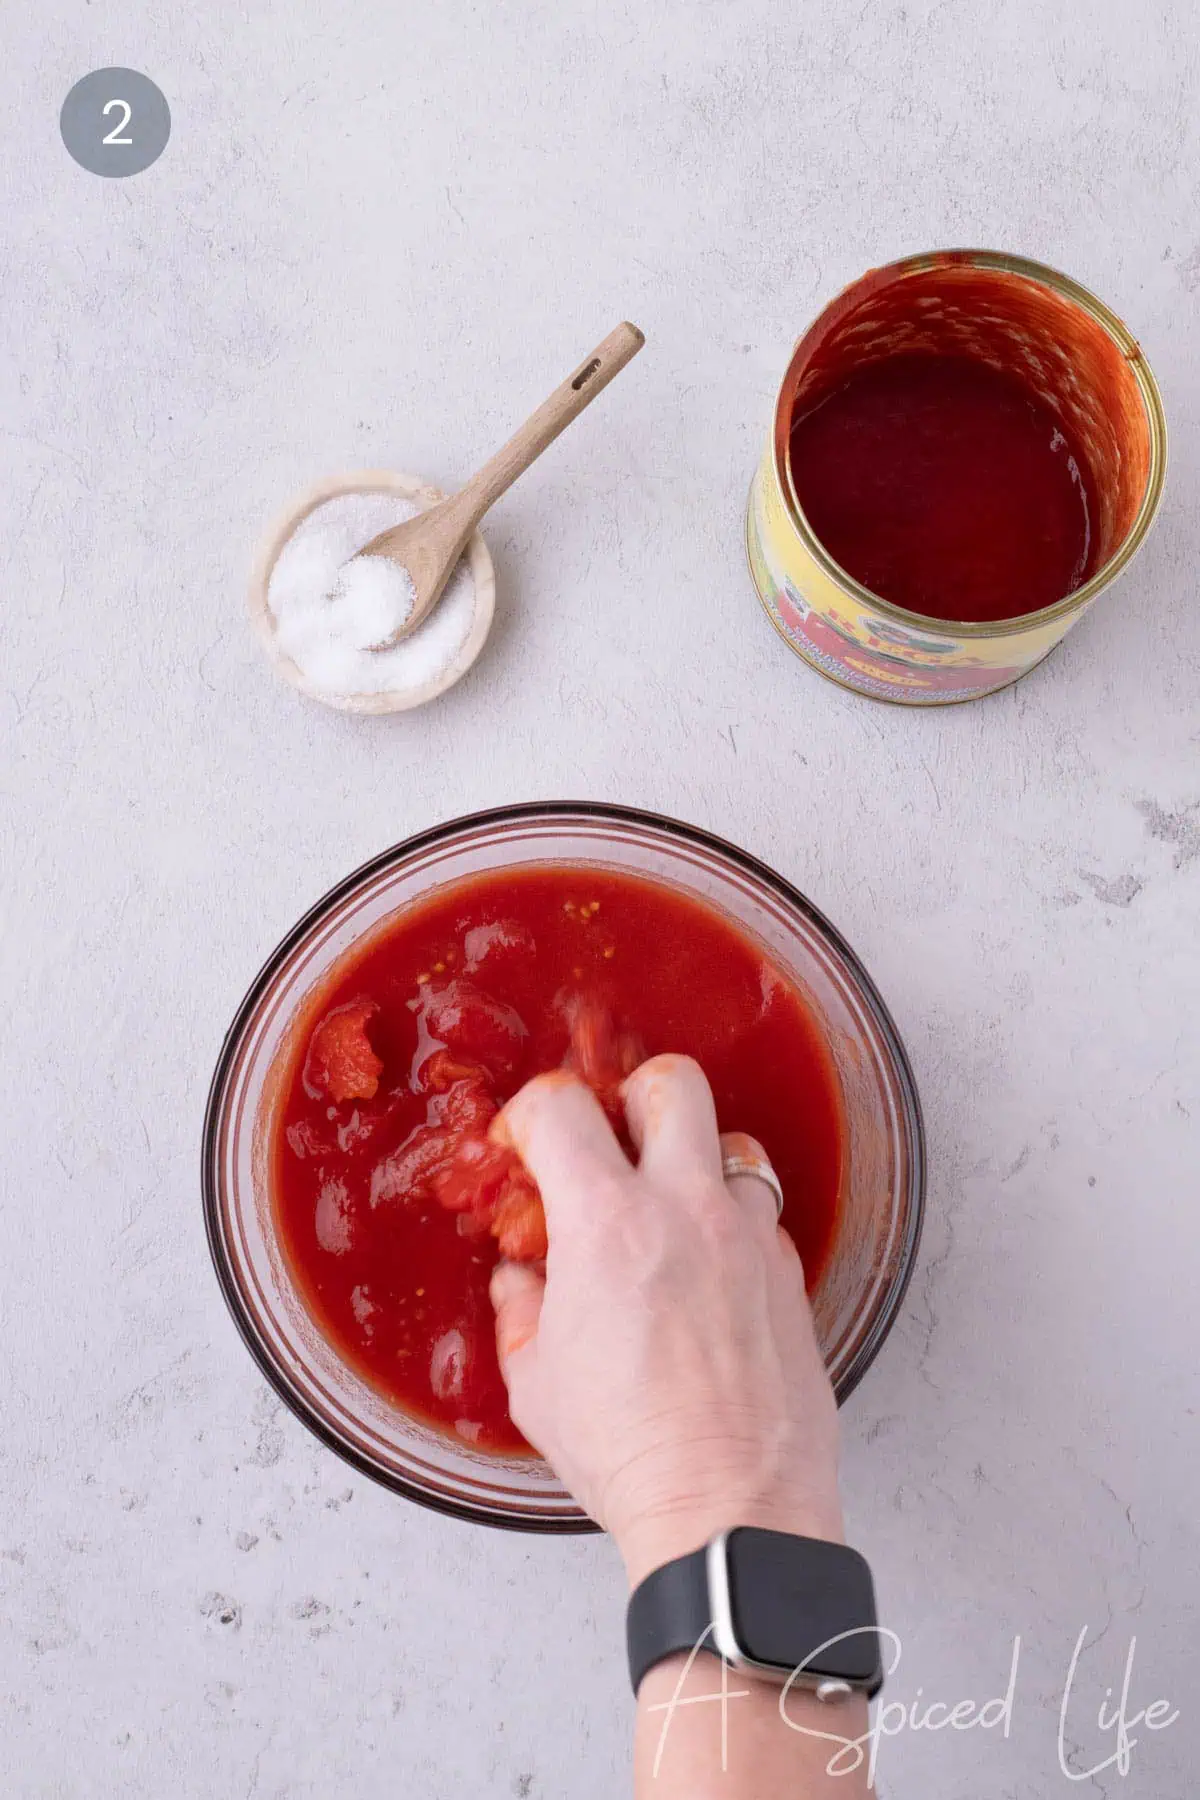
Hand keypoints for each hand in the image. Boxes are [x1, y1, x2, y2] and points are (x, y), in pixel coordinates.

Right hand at [488, 1054, 844, 1585]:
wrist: (730, 1508)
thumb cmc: (630, 1450)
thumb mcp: (537, 1380)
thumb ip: (522, 1308)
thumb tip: (521, 1279)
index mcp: (606, 1221)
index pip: (561, 1105)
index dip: (533, 1114)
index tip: (528, 1146)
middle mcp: (686, 1209)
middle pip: (672, 1083)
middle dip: (633, 1098)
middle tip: (614, 1142)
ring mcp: (749, 1238)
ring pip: (734, 1143)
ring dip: (696, 1161)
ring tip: (669, 1210)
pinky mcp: (791, 1277)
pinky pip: (764, 1217)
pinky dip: (733, 1227)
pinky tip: (710, 1274)